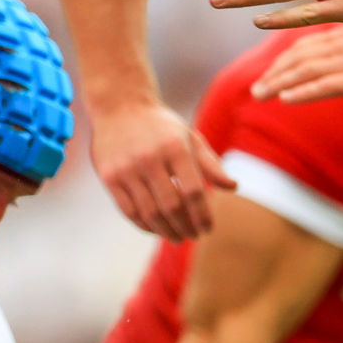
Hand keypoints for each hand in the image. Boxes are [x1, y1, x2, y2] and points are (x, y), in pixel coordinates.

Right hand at [89, 101, 235, 240]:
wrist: (118, 105)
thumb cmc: (160, 125)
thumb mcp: (188, 137)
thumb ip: (210, 163)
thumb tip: (233, 187)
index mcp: (174, 147)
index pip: (193, 191)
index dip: (202, 215)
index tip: (208, 228)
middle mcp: (149, 158)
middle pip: (172, 206)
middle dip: (186, 227)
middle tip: (193, 236)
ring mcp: (126, 168)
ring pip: (150, 213)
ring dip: (166, 231)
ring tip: (177, 237)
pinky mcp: (109, 176)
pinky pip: (129, 211)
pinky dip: (144, 225)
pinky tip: (156, 229)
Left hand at [249, 22, 342, 102]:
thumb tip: (331, 65)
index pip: (303, 46)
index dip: (281, 61)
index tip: (266, 75)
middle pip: (298, 58)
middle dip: (274, 74)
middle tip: (254, 90)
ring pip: (306, 71)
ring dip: (279, 83)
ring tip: (260, 95)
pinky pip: (326, 85)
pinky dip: (303, 91)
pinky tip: (286, 99)